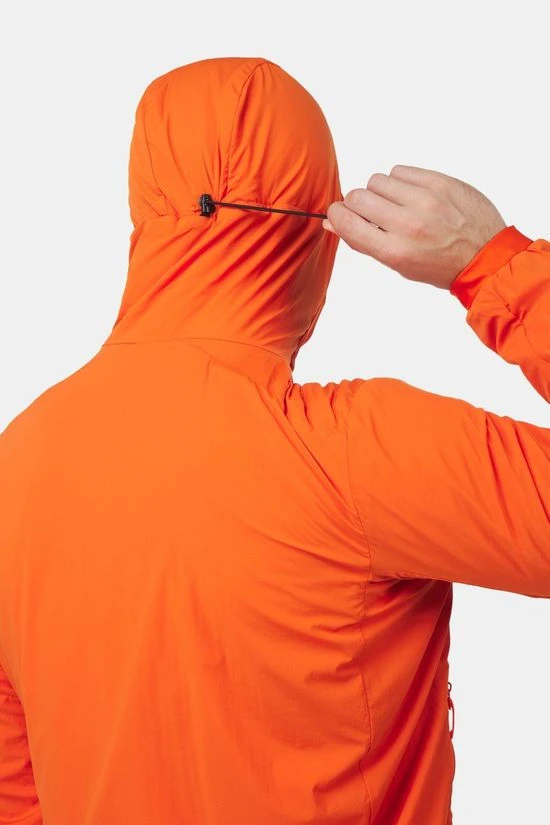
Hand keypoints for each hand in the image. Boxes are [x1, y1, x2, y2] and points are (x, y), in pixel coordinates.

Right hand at [325, 165, 505, 288]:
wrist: (485, 256)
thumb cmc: (439, 266)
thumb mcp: (398, 264)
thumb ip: (364, 242)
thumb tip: (334, 222)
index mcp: (394, 251)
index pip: (346, 221)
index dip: (337, 215)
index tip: (341, 215)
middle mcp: (408, 224)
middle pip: (358, 196)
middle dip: (359, 204)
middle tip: (374, 213)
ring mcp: (425, 200)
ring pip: (377, 180)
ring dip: (381, 191)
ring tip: (398, 205)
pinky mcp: (439, 182)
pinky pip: (401, 170)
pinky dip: (401, 182)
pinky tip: (413, 196)